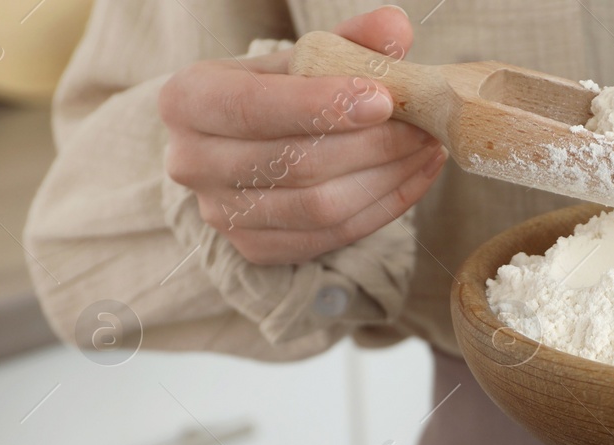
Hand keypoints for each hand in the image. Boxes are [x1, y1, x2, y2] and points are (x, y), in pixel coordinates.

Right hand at [159, 7, 443, 265]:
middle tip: (423, 127)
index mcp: (188, 100)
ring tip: (426, 149)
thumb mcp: (299, 59)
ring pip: (320, 208)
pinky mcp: (255, 249)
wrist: (244, 146)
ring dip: (386, 179)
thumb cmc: (275, 94)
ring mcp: (221, 214)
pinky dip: (384, 208)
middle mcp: (192, 162)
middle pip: (296, 164)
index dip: (321, 105)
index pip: (254, 107)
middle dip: (371, 146)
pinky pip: (334, 236)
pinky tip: (413, 177)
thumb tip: (395, 27)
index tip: (383, 99)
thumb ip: (347, 42)